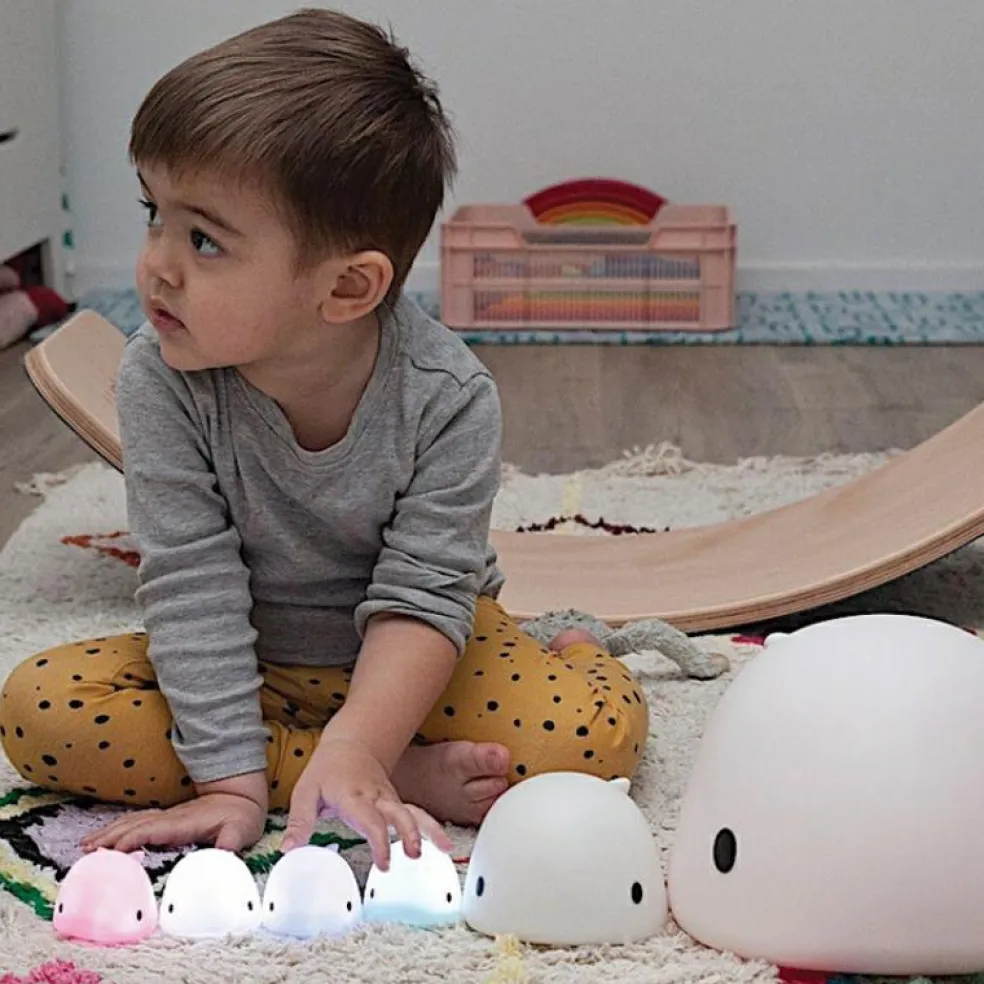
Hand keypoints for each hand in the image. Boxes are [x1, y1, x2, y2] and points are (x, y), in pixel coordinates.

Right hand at [81, 773, 267, 853]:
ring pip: (133, 821)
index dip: (130, 839)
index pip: (152, 829)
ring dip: (110, 831)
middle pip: (135, 824)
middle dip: (109, 837)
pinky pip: (138, 820)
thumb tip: (221, 856)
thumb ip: (230, 843)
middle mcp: (172, 817)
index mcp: (185, 822)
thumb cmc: (243, 816)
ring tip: (86, 844)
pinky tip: (108, 835)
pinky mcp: (169, 818)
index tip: (109, 852)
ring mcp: (169, 816)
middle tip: (85, 852)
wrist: (243, 795)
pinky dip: (120, 827)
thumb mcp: (242, 830)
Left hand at [281, 735, 450, 869]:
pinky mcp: (396, 802)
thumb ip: (299, 823)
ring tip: (445, 847)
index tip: (384, 863)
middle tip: (415, 854)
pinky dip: (431, 827)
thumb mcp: (305, 792)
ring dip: (430, 829)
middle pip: (400, 813)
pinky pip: (415, 814)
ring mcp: (390, 799)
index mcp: (353, 796)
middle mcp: (377, 797)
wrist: (352, 743)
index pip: (370, 820)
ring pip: (414, 812)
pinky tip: (444, 843)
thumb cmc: (327, 768)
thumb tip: (289, 851)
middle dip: (410, 832)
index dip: (379, 842)